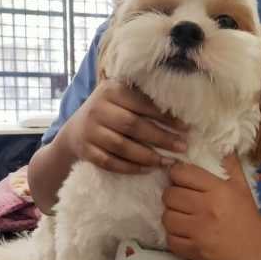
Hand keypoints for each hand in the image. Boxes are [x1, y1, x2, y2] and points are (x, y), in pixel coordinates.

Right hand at [58, 80, 187, 174]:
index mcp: (111, 90)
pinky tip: (148, 169)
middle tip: (183, 146)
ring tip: (169, 161)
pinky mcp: (86, 151)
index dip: (165, 116)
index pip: (142, 104)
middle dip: (161, 137)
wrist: (75, 130)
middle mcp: (98, 109)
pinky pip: (111, 163)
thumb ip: (142, 97)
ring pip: (122, 147)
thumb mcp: (121, 96)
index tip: (186, 127)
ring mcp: (90, 131)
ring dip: (149, 156)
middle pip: (134, 126)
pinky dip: (131, 168)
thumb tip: (181, 106)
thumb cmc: (109, 111)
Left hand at [162, 155, 260, 259]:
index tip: (180, 179)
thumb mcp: (241, 185)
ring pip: (167, 217)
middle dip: (172, 195)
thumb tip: (222, 146)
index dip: (176, 174)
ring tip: (180, 215)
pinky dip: (174, 236)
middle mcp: (207, 209)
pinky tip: (183, 233)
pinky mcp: (195, 251)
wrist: (259, 247)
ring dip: (171, 216)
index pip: (183, 174)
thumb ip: (230, 164)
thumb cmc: (247, 213)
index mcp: (218, 190)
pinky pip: (171, 240)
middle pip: (170, 195)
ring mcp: (200, 232)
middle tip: (180, 198)